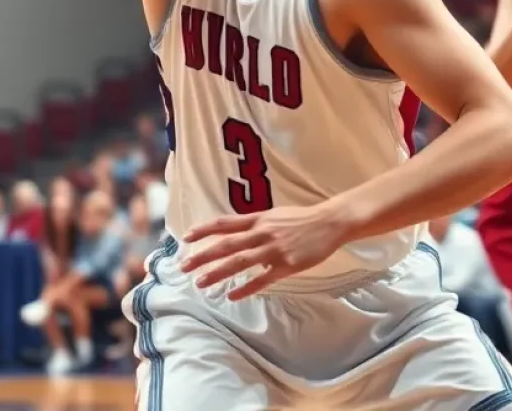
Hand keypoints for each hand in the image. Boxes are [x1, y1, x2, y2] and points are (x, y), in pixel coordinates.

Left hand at [181, 204, 348, 299]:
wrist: (329, 222)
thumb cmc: (301, 219)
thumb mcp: (275, 216)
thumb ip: (256, 226)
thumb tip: (237, 236)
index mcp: (258, 219)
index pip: (225, 223)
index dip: (204, 229)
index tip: (186, 236)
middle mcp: (262, 232)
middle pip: (226, 244)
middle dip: (202, 255)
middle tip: (183, 266)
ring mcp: (273, 249)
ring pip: (240, 262)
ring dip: (218, 273)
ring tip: (200, 283)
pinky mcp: (286, 265)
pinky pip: (262, 279)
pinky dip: (245, 287)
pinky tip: (231, 295)